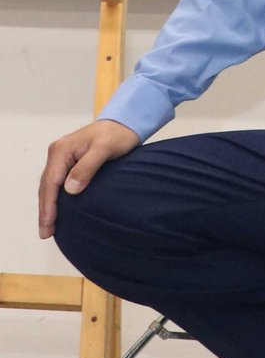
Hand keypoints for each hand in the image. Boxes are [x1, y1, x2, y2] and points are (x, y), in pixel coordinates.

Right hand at [39, 119, 139, 238]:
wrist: (125, 124)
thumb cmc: (117, 135)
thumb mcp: (104, 149)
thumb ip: (87, 168)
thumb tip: (69, 190)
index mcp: (61, 151)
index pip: (50, 183)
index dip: (49, 205)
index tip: (49, 224)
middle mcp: (57, 155)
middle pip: (47, 187)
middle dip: (45, 211)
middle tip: (45, 233)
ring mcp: (62, 159)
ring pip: (51, 187)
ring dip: (49, 207)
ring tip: (49, 228)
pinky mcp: (70, 163)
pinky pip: (59, 184)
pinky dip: (57, 199)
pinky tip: (59, 212)